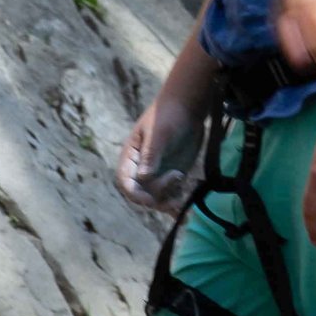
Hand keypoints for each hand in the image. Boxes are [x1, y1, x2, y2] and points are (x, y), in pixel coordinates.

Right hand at [117, 93, 204, 212]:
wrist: (188, 108)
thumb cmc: (169, 115)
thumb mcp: (159, 133)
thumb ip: (151, 155)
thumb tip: (142, 178)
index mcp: (131, 157)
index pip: (126, 182)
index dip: (135, 195)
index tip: (150, 200)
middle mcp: (141, 169)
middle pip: (142, 194)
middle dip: (156, 196)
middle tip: (176, 181)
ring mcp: (157, 174)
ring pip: (157, 198)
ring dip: (169, 199)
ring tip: (183, 183)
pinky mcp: (172, 176)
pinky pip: (171, 195)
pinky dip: (177, 203)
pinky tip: (185, 207)